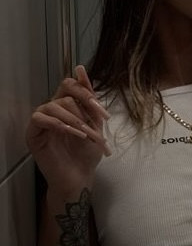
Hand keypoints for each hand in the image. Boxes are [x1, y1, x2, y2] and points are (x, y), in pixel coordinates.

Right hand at [26, 65, 110, 192]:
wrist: (80, 177)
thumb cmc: (87, 154)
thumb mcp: (95, 124)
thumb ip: (90, 100)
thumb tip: (81, 69)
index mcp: (68, 105)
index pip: (71, 85)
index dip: (87, 92)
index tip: (103, 113)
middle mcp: (53, 109)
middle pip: (64, 91)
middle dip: (85, 106)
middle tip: (97, 123)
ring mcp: (42, 121)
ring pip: (54, 104)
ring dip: (75, 119)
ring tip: (86, 135)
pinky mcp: (33, 133)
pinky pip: (40, 118)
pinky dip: (60, 124)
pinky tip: (73, 134)